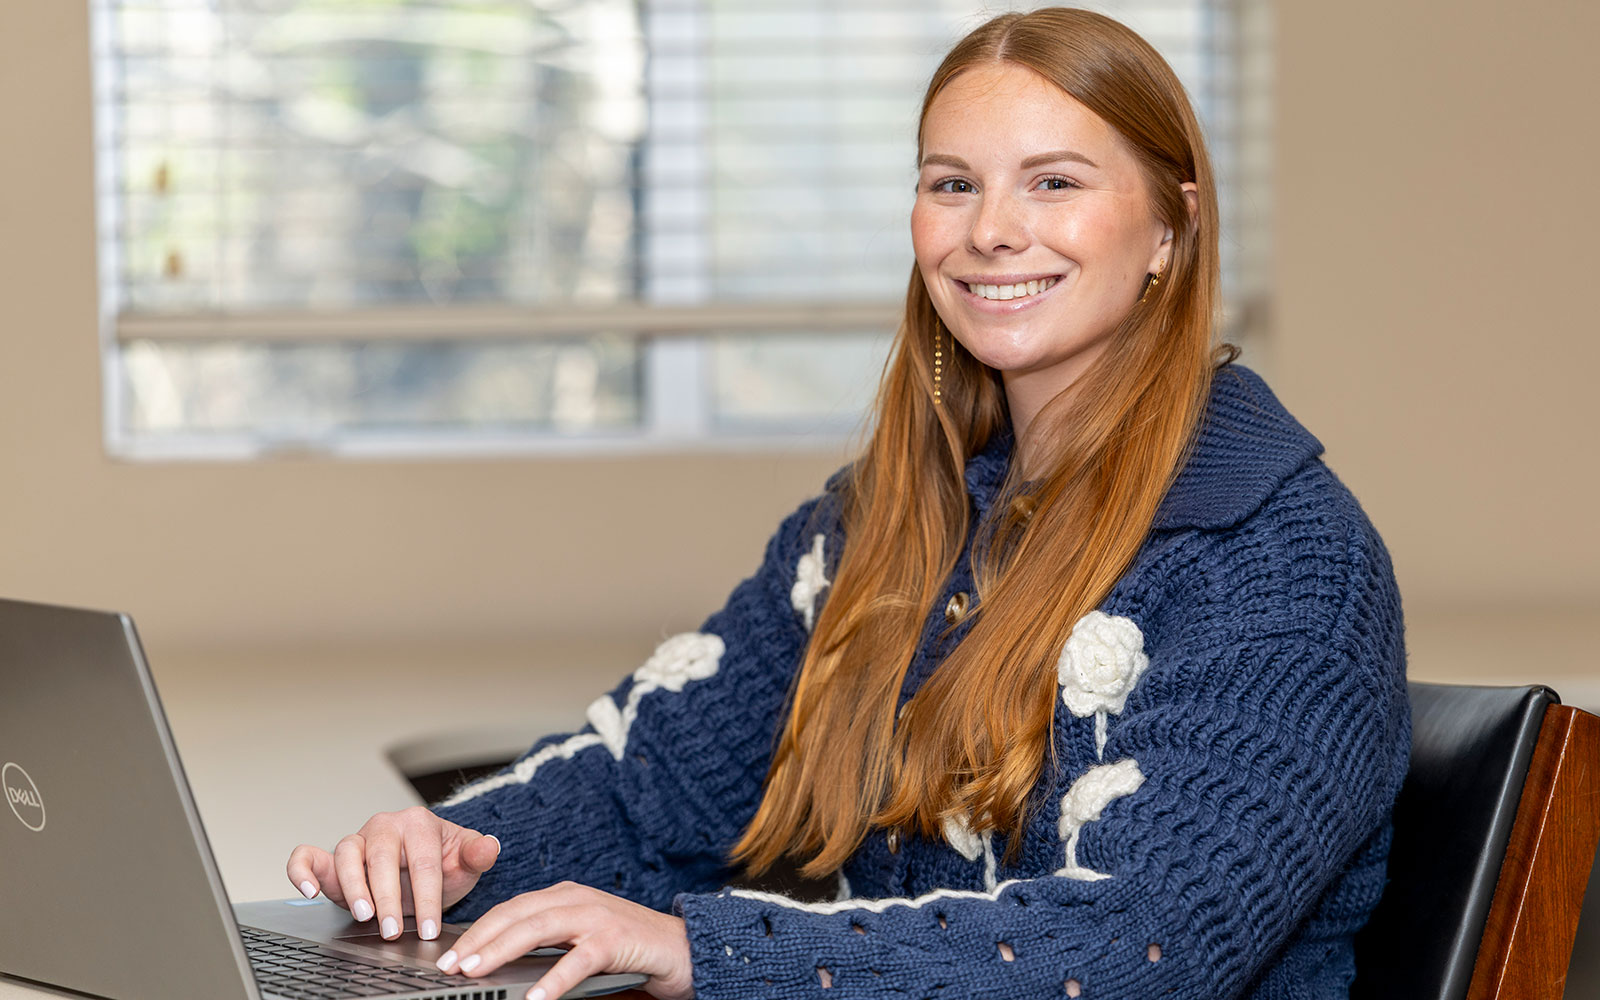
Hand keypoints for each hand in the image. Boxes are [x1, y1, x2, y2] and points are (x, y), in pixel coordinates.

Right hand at [286, 806, 500, 942]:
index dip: (427, 896)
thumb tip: (489, 846)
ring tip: (364, 915)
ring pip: (347, 856)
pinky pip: (308, 857)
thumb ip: (478, 854)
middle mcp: (384, 827)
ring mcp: (357, 841)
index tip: (430, 926)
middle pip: (382, 857)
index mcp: (418, 823)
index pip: (423, 861)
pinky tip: (311, 892)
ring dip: (353, 888)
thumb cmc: (444, 864)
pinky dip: (302, 871)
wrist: (426, 870)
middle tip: (393, 928)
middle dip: (388, 896)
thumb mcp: (466, 862)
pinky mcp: (332, 859)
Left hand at [435, 881, 692, 999]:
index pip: (510, 909)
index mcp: (564, 896)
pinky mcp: (616, 940)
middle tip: (449, 964)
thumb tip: (499, 961)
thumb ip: (548, 944)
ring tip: (474, 971)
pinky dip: (553, 979)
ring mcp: (597, 916)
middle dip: (478, 938)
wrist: (684, 947)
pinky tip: (534, 998)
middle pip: (516, 914)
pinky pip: (577, 960)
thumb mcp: (581, 940)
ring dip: (501, 949)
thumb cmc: (629, 948)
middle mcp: (577, 899)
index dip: (476, 929)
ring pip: (539, 927)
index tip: (447, 953)